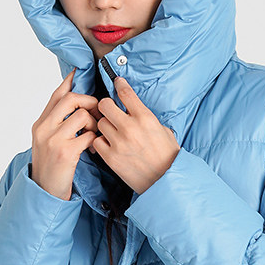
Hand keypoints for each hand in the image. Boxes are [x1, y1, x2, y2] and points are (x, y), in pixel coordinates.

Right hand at [30, 69, 99, 199]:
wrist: (44, 192)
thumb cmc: (51, 168)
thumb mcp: (48, 143)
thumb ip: (58, 125)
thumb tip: (75, 108)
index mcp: (40, 124)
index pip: (57, 95)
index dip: (70, 82)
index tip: (79, 74)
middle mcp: (44, 128)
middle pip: (71, 99)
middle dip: (90, 102)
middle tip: (97, 113)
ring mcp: (54, 140)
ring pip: (82, 116)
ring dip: (94, 124)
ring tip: (94, 135)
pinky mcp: (65, 153)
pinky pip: (88, 136)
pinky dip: (95, 140)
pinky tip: (94, 148)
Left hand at [92, 76, 179, 194]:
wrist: (165, 182)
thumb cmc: (168, 158)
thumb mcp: (164, 131)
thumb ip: (147, 118)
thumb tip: (135, 110)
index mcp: (145, 118)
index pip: (125, 92)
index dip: (119, 84)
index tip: (116, 83)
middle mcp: (130, 127)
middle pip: (104, 104)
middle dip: (106, 106)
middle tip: (110, 112)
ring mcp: (118, 143)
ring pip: (99, 123)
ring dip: (104, 126)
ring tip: (112, 132)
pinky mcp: (111, 157)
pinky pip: (97, 142)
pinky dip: (101, 142)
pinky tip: (109, 145)